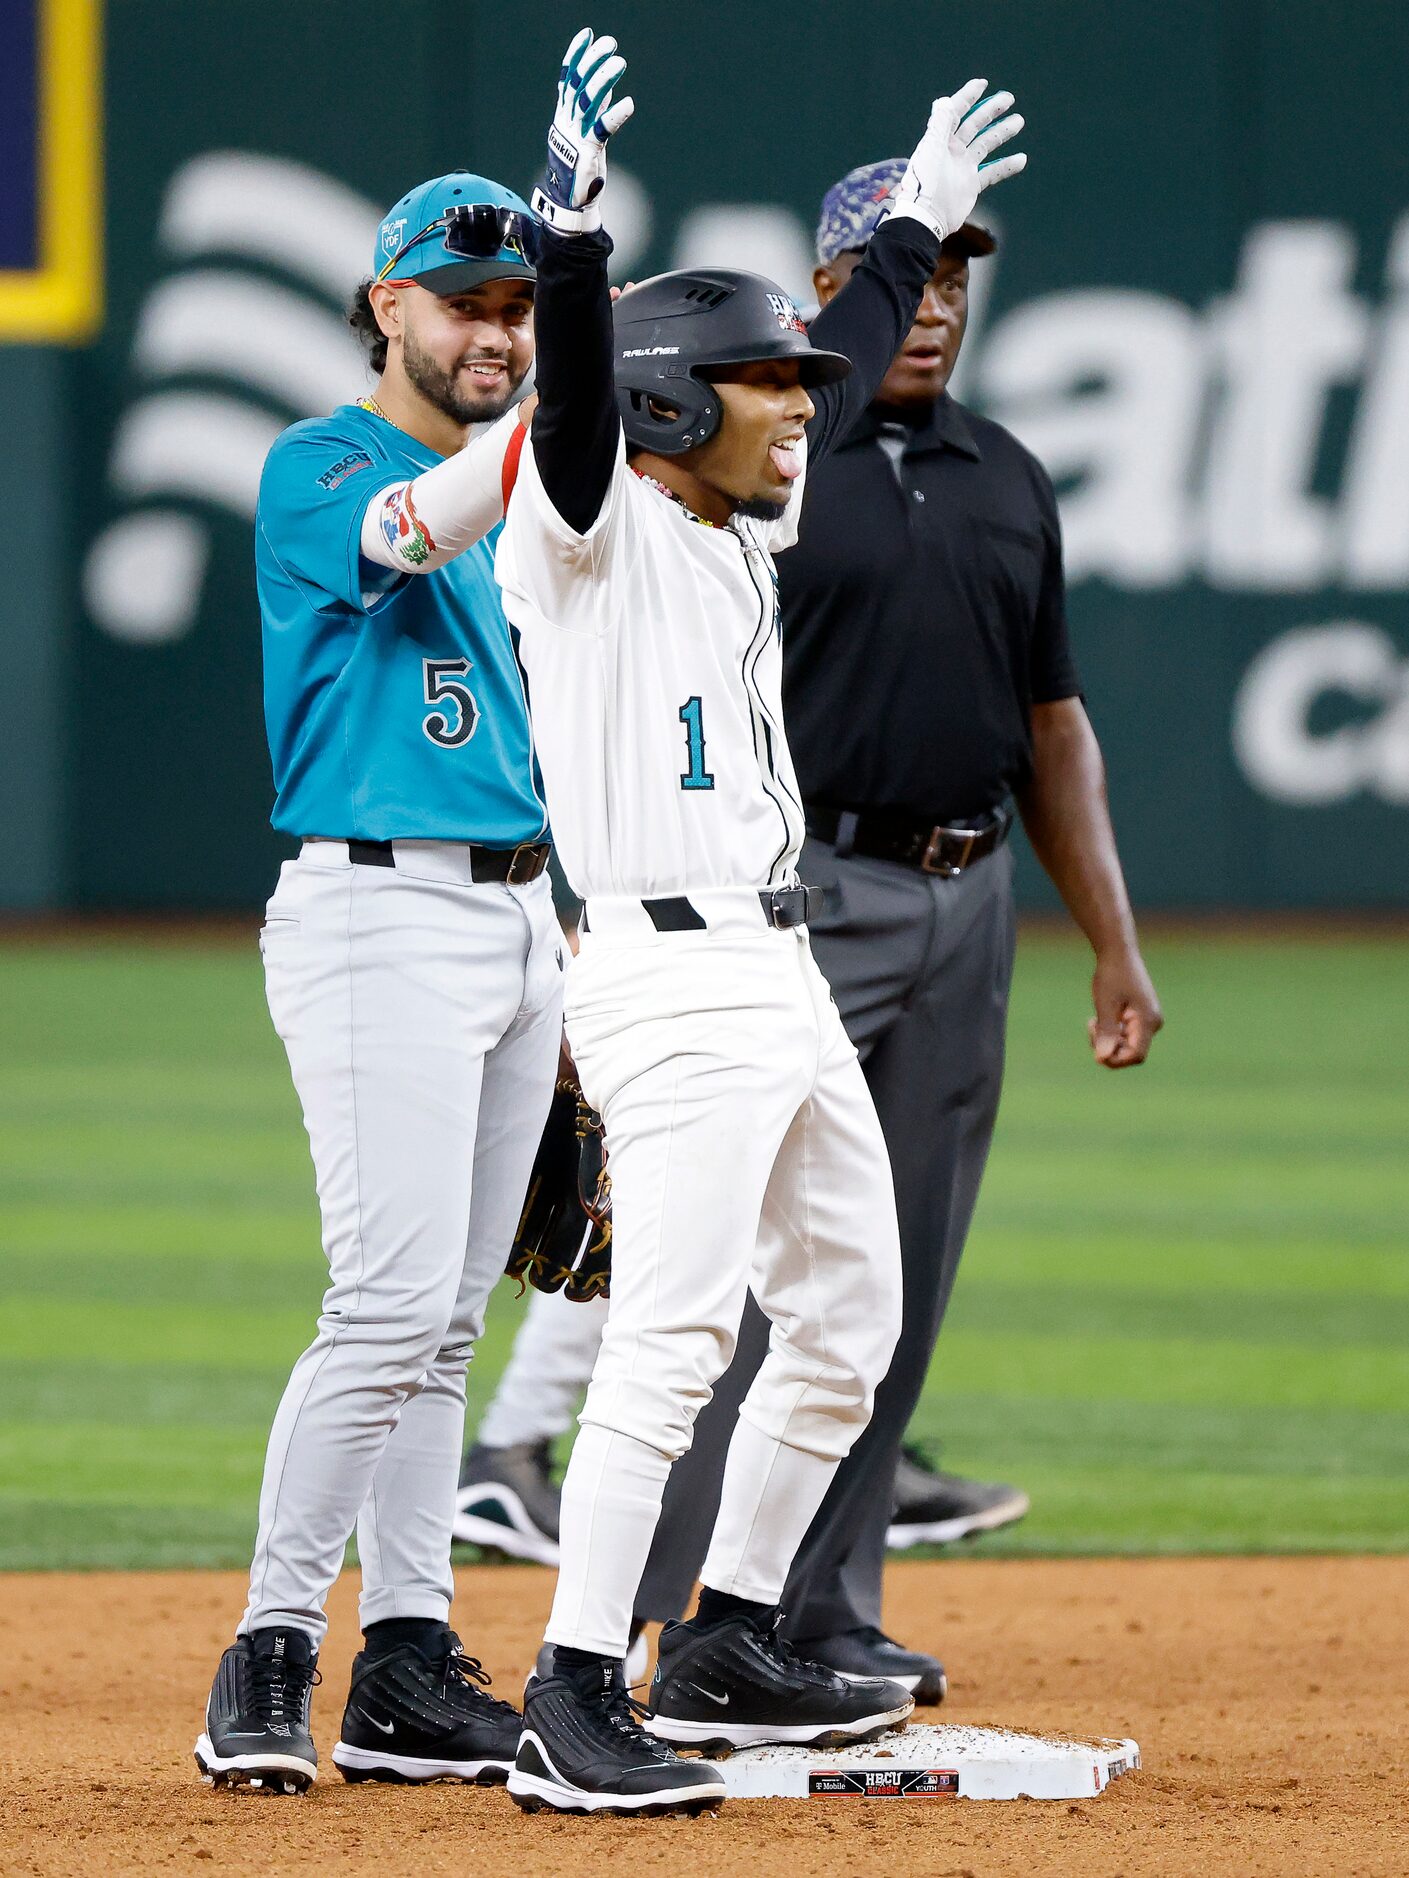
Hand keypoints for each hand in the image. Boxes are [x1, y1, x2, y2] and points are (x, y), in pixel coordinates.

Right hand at [533, 27, 634, 233]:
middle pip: (577, 83)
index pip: (568, 78)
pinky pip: (601, 129)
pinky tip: (629, 103)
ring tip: (620, 62)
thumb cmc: (579, 168)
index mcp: (563, 116)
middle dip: (593, 61)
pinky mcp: (588, 152)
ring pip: (587, 100)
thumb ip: (592, 110)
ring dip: (603, 79)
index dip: (576, 55)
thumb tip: (602, 85)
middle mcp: (567, 122)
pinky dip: (615, 115)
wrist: (570, 203)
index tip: (588, 34)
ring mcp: (576, 136)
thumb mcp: (582, 133)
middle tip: (611, 43)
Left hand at [886, 78, 1025, 242]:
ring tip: (1018, 121)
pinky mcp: (971, 185)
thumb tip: (945, 100)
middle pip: (974, 124)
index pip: (956, 112)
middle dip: (991, 110)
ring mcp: (963, 167)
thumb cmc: (925, 183)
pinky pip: (992, 172)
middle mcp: (953, 150)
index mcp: (941, 139)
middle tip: (1009, 98)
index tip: (983, 84)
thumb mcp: (930, 149)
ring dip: (1002, 132)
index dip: (968, 96)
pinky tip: (1022, 159)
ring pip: (986, 144)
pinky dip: (1006, 165)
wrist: (926, 218)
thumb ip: (939, 123)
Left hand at [1088, 949, 1163, 1068]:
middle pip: (1129, 1053)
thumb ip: (1106, 1032)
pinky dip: (1109, 1032)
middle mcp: (1152, 1024)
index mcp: (1148, 1021)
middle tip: (1092, 1025)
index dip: (1115, 1059)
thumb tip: (1101, 1059)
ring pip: (1125, 1045)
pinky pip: (1124, 1036)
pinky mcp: (1139, 1018)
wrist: (1118, 953)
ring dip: (1107, 1039)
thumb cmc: (1112, 975)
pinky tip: (1099, 1018)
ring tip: (1094, 1020)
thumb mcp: (1105, 1005)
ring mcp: (1147, 1022)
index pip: (1135, 1056)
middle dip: (1107, 1047)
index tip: (1095, 1046)